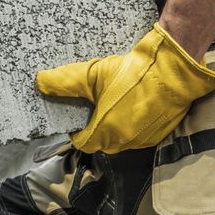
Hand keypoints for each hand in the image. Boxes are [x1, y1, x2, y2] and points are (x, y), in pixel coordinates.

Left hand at [37, 23, 214, 153]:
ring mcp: (145, 139)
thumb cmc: (131, 74)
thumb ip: (65, 82)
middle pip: (100, 141)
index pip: (81, 143)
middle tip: (91, 105)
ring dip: (112, 125)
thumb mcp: (92, 75)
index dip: (75, 131)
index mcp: (106, 132)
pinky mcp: (160, 132)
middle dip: (93, 127)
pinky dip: (130, 122)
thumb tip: (40, 82)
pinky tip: (130, 103)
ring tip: (109, 102)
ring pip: (120, 138)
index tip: (74, 115)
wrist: (174, 71)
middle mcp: (125, 142)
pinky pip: (138, 133)